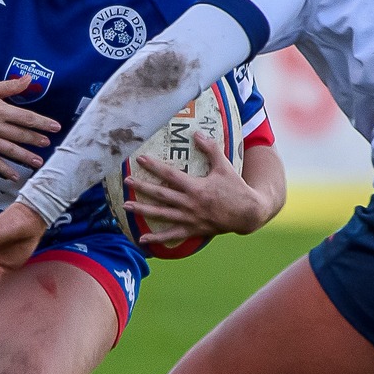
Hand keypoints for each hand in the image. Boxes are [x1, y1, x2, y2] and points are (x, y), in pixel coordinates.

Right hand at [0, 75, 62, 178]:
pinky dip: (5, 170)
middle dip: (37, 140)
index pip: (26, 118)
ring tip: (39, 162)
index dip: (42, 123)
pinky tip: (15, 176)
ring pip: (11, 150)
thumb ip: (11, 86)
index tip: (55, 127)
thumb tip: (29, 78)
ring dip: (26, 157)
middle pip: (21, 135)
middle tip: (49, 144)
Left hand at [125, 133, 272, 246]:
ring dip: (143, 210)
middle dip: (142, 187)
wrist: (248, 213)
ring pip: (162, 214)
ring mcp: (190, 218)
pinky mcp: (193, 230)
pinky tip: (142, 239)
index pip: (170, 175)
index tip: (140, 160)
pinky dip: (157, 238)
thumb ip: (211, 149)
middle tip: (126, 181)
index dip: (154, 166)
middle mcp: (190, 203)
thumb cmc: (236, 188)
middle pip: (161, 194)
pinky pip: (172, 235)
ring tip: (126, 206)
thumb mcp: (225, 166)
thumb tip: (196, 134)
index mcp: (196, 187)